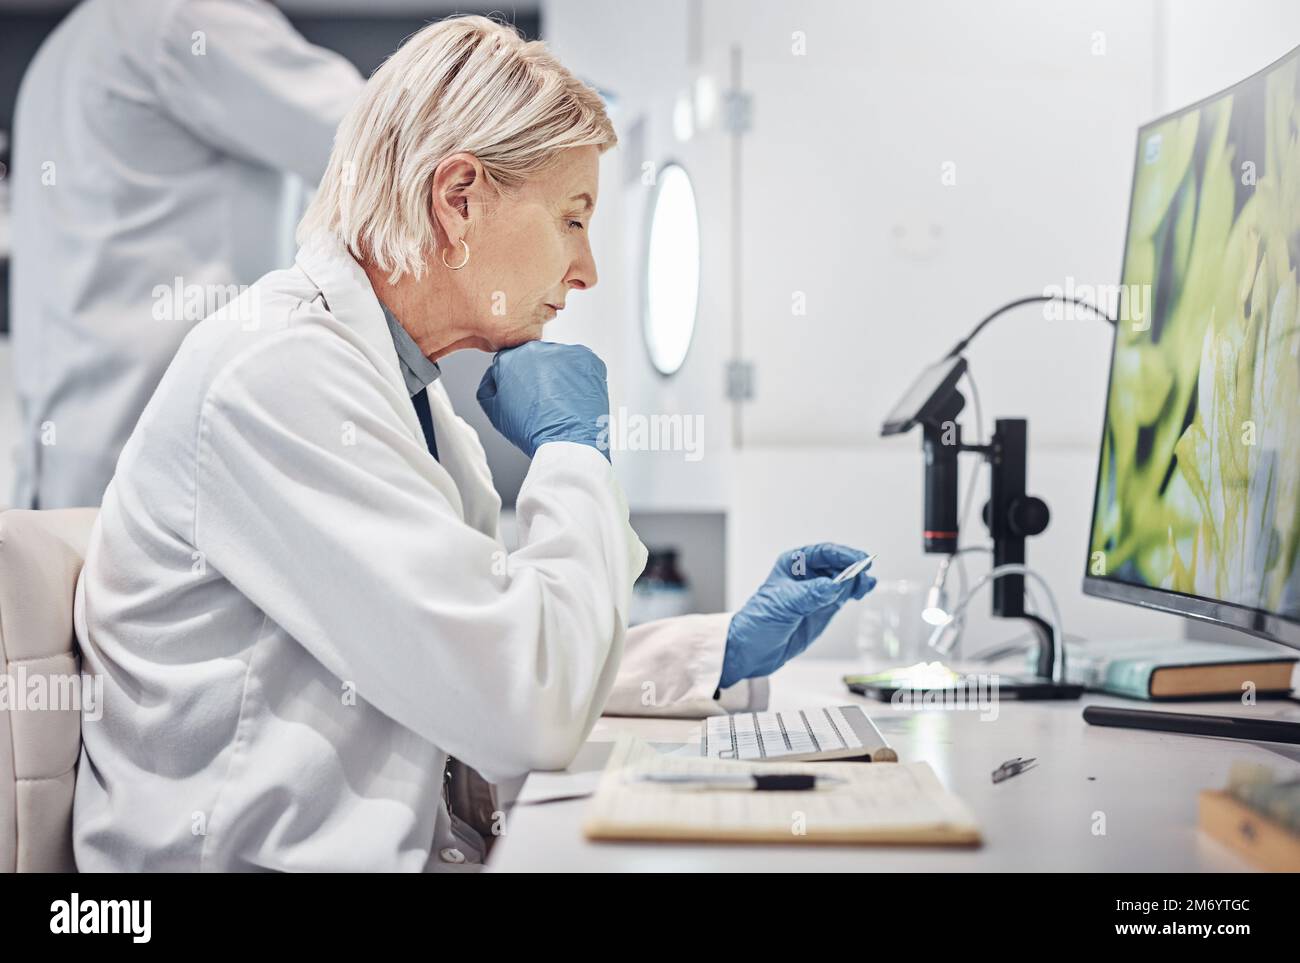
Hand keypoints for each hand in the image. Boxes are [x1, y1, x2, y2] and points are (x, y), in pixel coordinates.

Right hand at [476, 341, 610, 459]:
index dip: (517, 379)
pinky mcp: (588, 359)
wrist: (567, 441)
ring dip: (559, 375)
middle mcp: (537, 350)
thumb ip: (488, 387)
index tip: (525, 393)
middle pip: (535, 357)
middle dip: (538, 375)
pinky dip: (579, 378)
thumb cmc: (534, 431)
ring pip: (559, 360)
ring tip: (560, 401)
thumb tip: (494, 379)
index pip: (510, 360)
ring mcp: (565, 352)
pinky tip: (575, 397)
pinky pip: (581, 364)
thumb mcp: (495, 412)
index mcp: (511, 358)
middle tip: (543, 399)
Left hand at [719, 543, 875, 688]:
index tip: (858, 560)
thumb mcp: (783, 605)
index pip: (823, 553)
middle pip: (837, 564)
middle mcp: (807, 575)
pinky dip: (855, 591)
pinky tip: (863, 590)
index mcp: (793, 564)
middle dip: (853, 566)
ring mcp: (817, 592)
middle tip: (865, 572)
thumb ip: (810, 595)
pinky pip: (844, 595)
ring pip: (844, 579)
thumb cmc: (757, 622)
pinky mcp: (824, 608)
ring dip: (857, 579)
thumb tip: (833, 586)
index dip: (843, 555)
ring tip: (867, 584)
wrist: (752, 651)